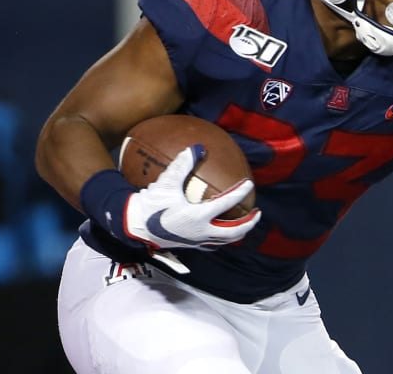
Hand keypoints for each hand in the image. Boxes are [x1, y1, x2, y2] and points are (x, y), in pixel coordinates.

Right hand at [123, 144, 260, 250]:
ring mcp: (197, 241)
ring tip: (245, 222)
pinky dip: (223, 237)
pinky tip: (222, 230)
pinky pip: (214, 244)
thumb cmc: (151, 204)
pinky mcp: (191, 245)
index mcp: (199, 216)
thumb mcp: (167, 182)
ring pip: (225, 241)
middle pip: (234, 231)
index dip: (240, 192)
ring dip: (238, 232)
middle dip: (249, 222)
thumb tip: (197, 147)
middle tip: (257, 212)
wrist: (135, 226)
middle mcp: (202, 231)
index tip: (249, 183)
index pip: (227, 203)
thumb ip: (182, 164)